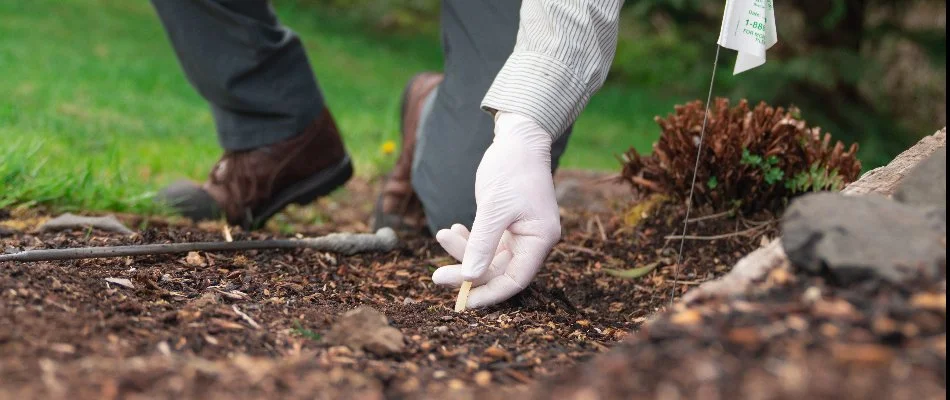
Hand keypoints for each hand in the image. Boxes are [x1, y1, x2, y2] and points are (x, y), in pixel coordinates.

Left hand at [431, 111, 560, 307]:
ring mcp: (520, 233)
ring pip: (488, 257)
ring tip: (441, 233)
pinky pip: (486, 243)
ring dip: (463, 251)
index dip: (489, 293)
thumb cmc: (511, 169)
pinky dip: (469, 240)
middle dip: (466, 272)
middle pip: (498, 271)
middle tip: (435, 276)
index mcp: (540, 239)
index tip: (461, 301)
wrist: (517, 139)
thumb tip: (469, 278)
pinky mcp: (507, 224)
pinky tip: (452, 229)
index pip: (515, 280)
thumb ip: (482, 244)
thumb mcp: (494, 207)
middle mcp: (533, 241)